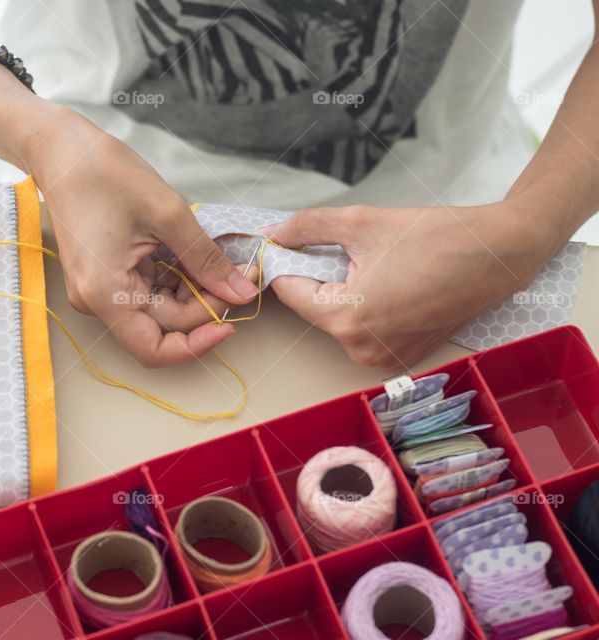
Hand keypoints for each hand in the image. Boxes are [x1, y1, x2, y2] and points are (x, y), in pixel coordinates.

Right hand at [26, 105, 258, 366]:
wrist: (63, 150)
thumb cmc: (104, 173)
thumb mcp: (168, 213)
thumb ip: (205, 258)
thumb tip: (241, 292)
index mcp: (104, 292)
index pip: (153, 350)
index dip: (196, 344)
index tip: (230, 322)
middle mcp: (97, 300)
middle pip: (161, 327)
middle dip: (203, 306)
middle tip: (239, 276)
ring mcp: (100, 290)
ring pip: (158, 310)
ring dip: (193, 292)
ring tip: (219, 260)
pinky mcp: (106, 277)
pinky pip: (148, 291)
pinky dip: (176, 279)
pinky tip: (194, 255)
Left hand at [264, 202, 553, 367]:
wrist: (500, 254)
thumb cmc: (436, 237)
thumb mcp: (361, 222)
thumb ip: (307, 227)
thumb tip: (273, 232)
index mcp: (347, 320)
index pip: (290, 292)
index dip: (284, 262)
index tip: (286, 240)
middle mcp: (361, 349)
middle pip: (314, 306)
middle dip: (318, 274)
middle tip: (347, 246)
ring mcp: (383, 357)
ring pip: (338, 317)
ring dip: (343, 289)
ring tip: (376, 263)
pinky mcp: (401, 355)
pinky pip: (364, 328)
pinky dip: (366, 304)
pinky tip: (390, 280)